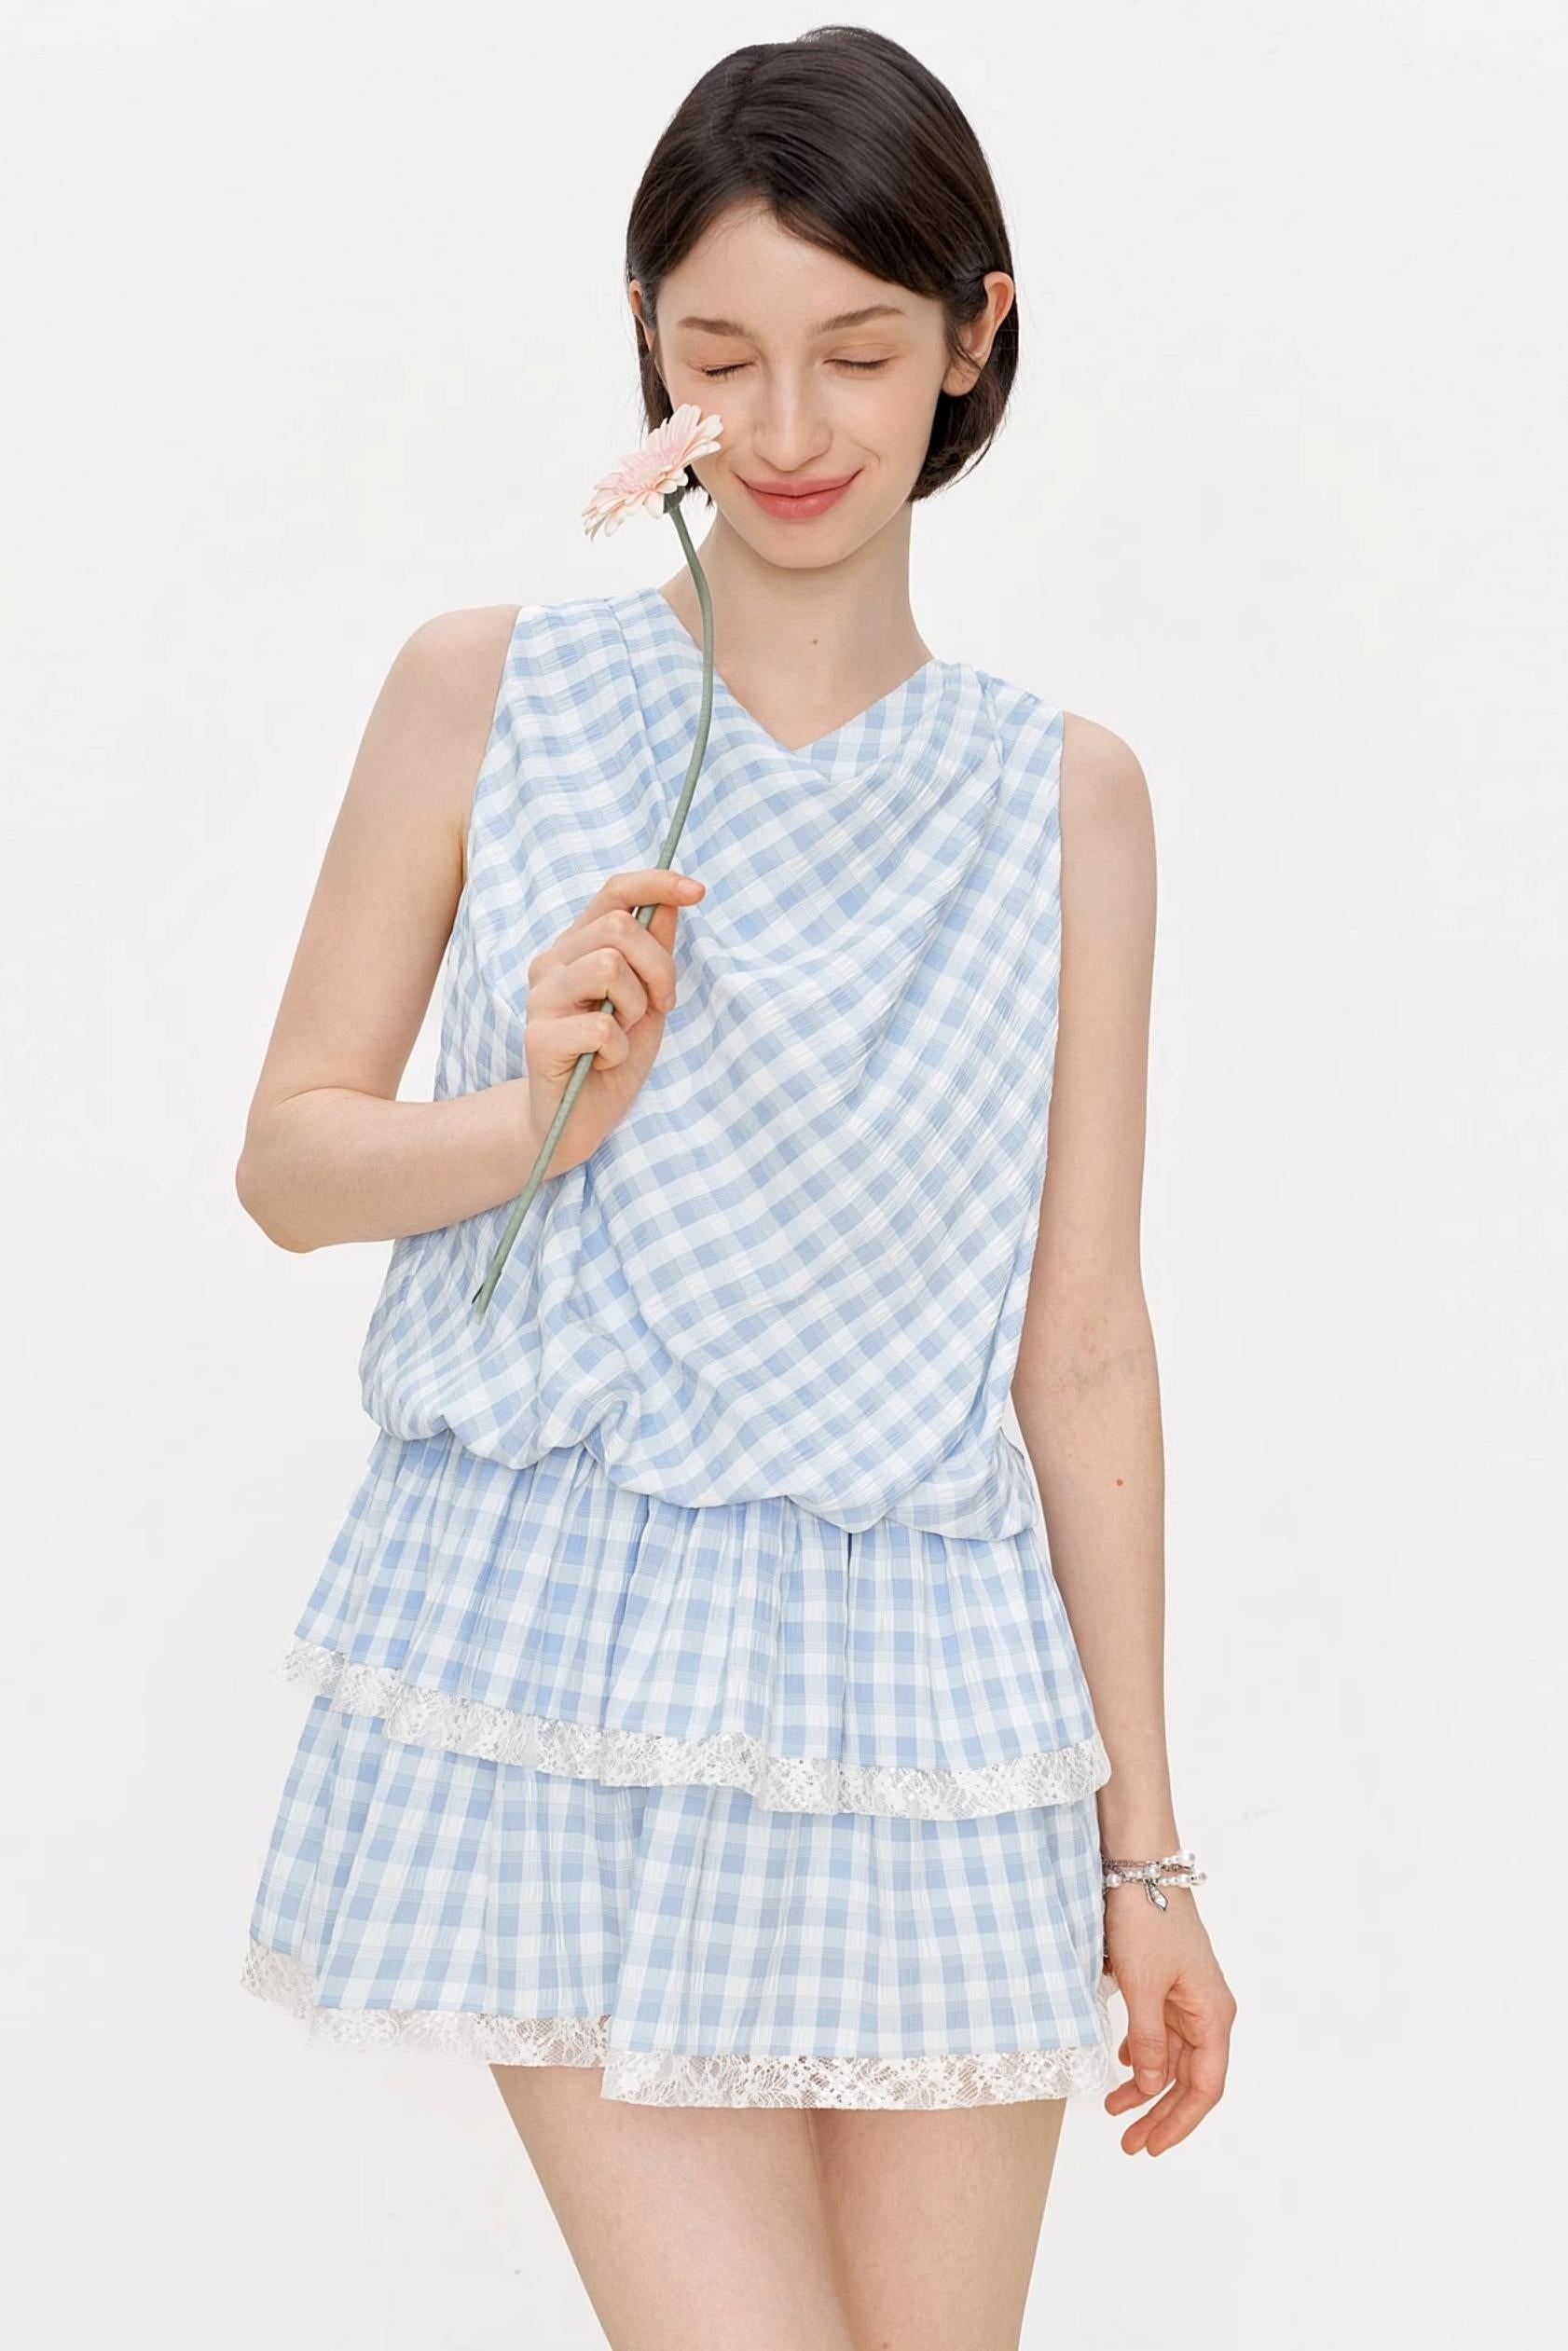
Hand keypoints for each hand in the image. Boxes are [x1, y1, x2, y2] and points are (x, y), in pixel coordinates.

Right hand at [522, 866, 704, 1173]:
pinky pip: (601, 1025)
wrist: (577, 1121)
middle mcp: (552, 964)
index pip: (613, 893)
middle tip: (660, 1006)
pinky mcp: (537, 1037)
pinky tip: (605, 1063)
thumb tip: (673, 900)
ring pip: (607, 967)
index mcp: (577, 947)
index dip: (656, 883)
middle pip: (618, 928)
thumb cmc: (612, 1057)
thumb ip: (655, 951)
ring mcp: (540, 999)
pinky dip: (619, 1049)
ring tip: (623, 1035)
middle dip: (657, 968)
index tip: (697, 891)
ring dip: (635, 1007)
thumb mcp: (647, 999)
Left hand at [1102, 1883, 1235, 2155]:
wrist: (1139, 1866)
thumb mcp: (1143, 1987)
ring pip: (1173, 2058)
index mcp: (1213, 2015)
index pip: (1204, 2087)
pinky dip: (1144, 2053)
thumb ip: (1150, 2042)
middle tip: (1129, 2143)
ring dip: (1147, 2086)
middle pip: (1190, 2078)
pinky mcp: (1169, 1984)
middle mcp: (1208, 2011)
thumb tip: (1152, 2087)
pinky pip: (1162, 2032)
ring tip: (1115, 2111)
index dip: (1180, 2122)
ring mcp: (1188, 1997)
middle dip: (1160, 2113)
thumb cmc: (1146, 1921)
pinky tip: (1126, 2065)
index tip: (1151, 2146)